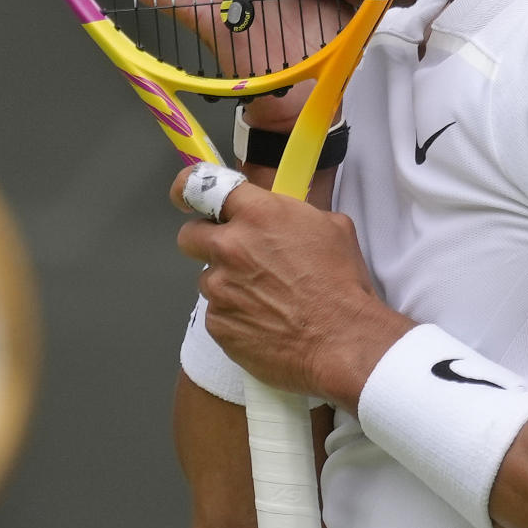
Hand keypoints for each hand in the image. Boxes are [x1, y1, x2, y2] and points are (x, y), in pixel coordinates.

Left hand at [171, 168, 411, 408]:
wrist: (342, 340)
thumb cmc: (342, 284)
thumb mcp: (332, 228)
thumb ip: (294, 215)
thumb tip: (284, 219)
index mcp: (258, 215)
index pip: (203, 188)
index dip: (189, 189)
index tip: (184, 195)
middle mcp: (230, 247)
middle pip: (190, 235)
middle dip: (207, 241)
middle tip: (234, 255)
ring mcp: (219, 288)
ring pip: (208, 279)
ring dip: (228, 284)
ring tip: (264, 299)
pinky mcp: (217, 324)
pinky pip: (217, 313)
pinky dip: (235, 316)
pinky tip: (264, 322)